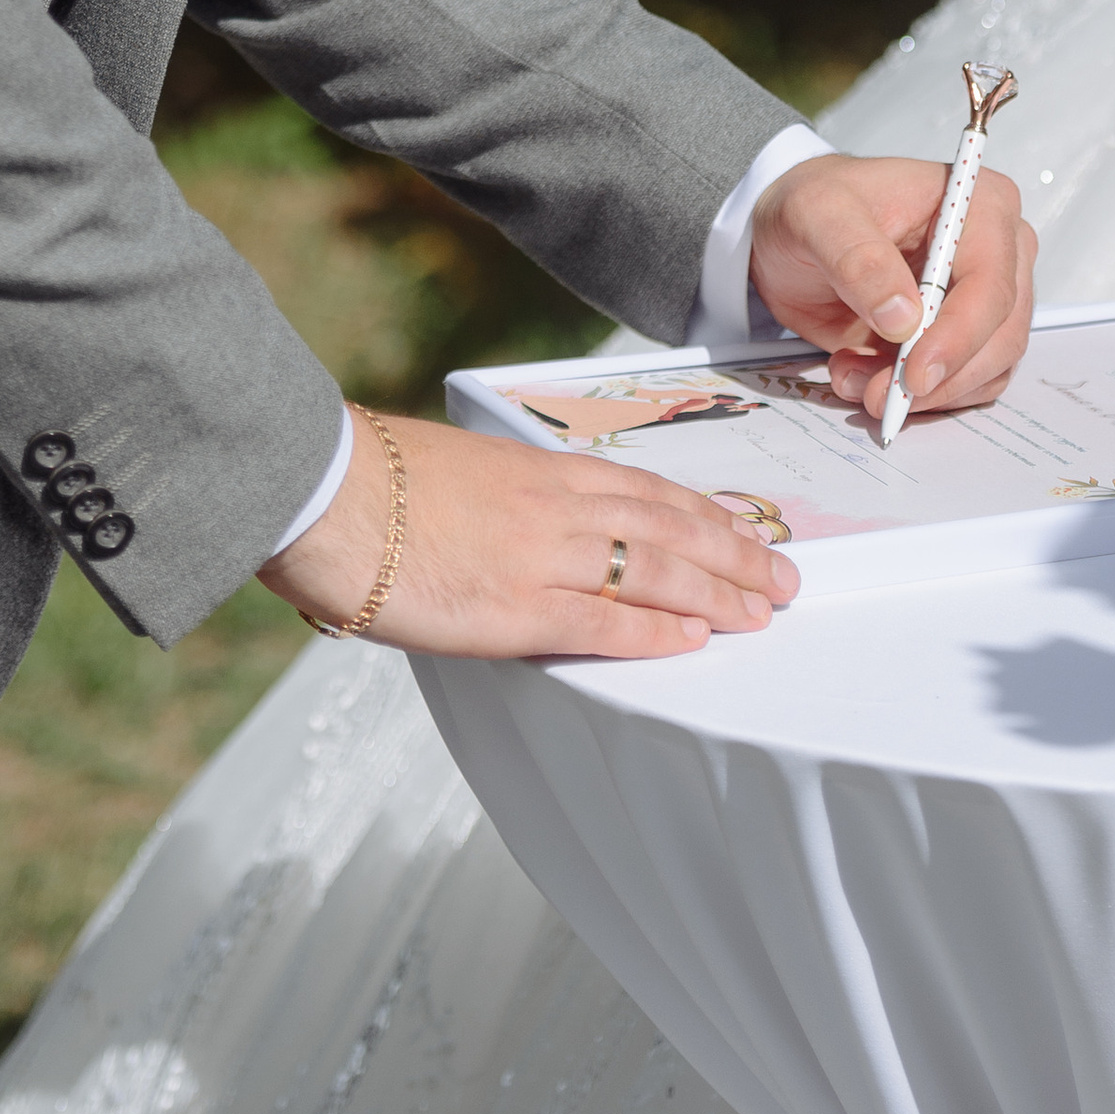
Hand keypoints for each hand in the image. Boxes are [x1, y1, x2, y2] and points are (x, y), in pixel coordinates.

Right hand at [261, 411, 799, 660]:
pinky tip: (694, 642)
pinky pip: (604, 622)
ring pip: (656, 572)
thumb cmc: (379, 483)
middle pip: (671, 529)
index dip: (707, 516)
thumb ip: (513, 497)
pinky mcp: (515, 607)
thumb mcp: (464, 471)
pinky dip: (656, 632)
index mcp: (544, 471)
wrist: (329, 493)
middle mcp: (557, 508)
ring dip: (718, 594)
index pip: (649, 491)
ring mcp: (542, 557)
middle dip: (736, 555)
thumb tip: (535, 524)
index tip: (746, 533)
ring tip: (763, 611)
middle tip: (785, 578)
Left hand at [748, 150, 1036, 425]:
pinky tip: (863, 375)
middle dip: (939, 377)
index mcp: (981, 205)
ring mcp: (986, 298)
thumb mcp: (816, 214)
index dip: (960, 336)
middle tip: (877, 395)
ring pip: (983, 370)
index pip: (991, 283)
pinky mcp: (966, 337)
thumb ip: (858, 258)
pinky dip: (917, 397)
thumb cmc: (816, 209)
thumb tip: (902, 318)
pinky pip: (962, 386)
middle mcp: (1000, 251)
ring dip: (922, 394)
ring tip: (852, 375)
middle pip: (999, 336)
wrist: (797, 237)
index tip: (915, 375)